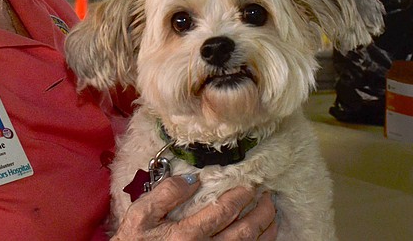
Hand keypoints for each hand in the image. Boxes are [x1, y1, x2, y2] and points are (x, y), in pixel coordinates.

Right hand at [112, 178, 276, 240]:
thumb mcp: (141, 214)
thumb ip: (165, 193)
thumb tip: (194, 178)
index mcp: (186, 234)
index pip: (224, 212)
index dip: (241, 196)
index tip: (250, 184)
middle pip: (244, 232)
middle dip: (261, 212)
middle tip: (268, 195)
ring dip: (265, 230)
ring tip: (271, 213)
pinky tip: (263, 235)